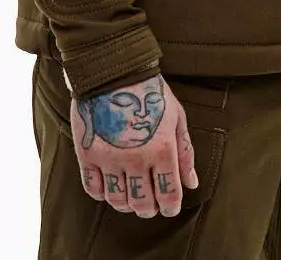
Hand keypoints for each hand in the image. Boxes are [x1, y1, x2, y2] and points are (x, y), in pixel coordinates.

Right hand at [69, 71, 197, 217]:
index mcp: (162, 149)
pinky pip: (93, 189)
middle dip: (149, 209)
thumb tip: (192, 183)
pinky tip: (110, 184)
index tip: (169, 207)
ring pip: (117, 201)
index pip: (169, 195)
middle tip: (150, 204)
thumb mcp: (177, 117)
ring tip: (130, 195)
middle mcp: (136, 158)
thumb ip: (185, 153)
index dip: (171, 207)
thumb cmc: (151, 93)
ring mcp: (110, 158)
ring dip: (126, 204)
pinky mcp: (88, 154)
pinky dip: (102, 194)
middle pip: (142, 204)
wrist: (114, 71)